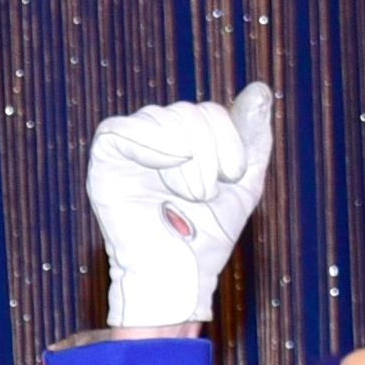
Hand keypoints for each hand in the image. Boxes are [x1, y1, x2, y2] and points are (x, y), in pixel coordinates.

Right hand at [85, 84, 275, 335]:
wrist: (178, 275)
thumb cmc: (206, 239)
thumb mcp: (243, 183)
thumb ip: (251, 135)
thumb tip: (261, 89)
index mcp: (184, 142)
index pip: (207, 111)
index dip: (227, 136)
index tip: (231, 175)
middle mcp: (155, 140)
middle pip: (186, 111)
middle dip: (208, 150)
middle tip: (204, 193)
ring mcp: (128, 149)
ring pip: (160, 117)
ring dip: (186, 156)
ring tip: (186, 194)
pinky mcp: (104, 162)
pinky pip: (120, 129)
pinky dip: (149, 144)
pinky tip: (166, 169)